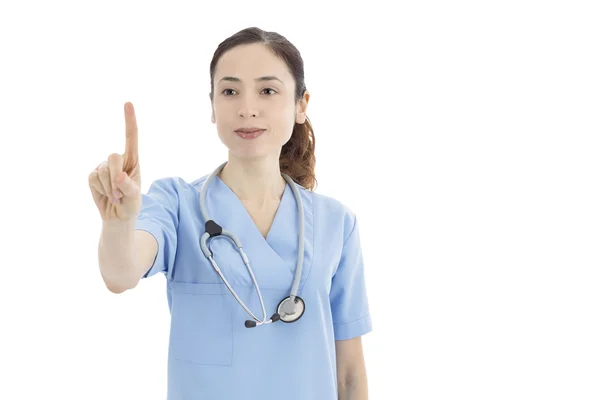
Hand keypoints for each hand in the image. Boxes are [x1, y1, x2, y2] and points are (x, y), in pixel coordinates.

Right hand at [88, 102, 141, 220]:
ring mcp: (103, 166)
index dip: (129, 120)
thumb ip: (130, 188)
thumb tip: (119, 177)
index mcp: (133, 160)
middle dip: (116, 177)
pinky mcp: (93, 175)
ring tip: (116, 196)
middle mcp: (118, 160)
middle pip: (113, 158)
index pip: (131, 137)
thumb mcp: (135, 198)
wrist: (117, 216)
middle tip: (121, 194)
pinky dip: (100, 190)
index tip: (128, 103)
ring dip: (109, 188)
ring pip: (102, 171)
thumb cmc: (131, 204)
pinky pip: (93, 179)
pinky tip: (105, 194)